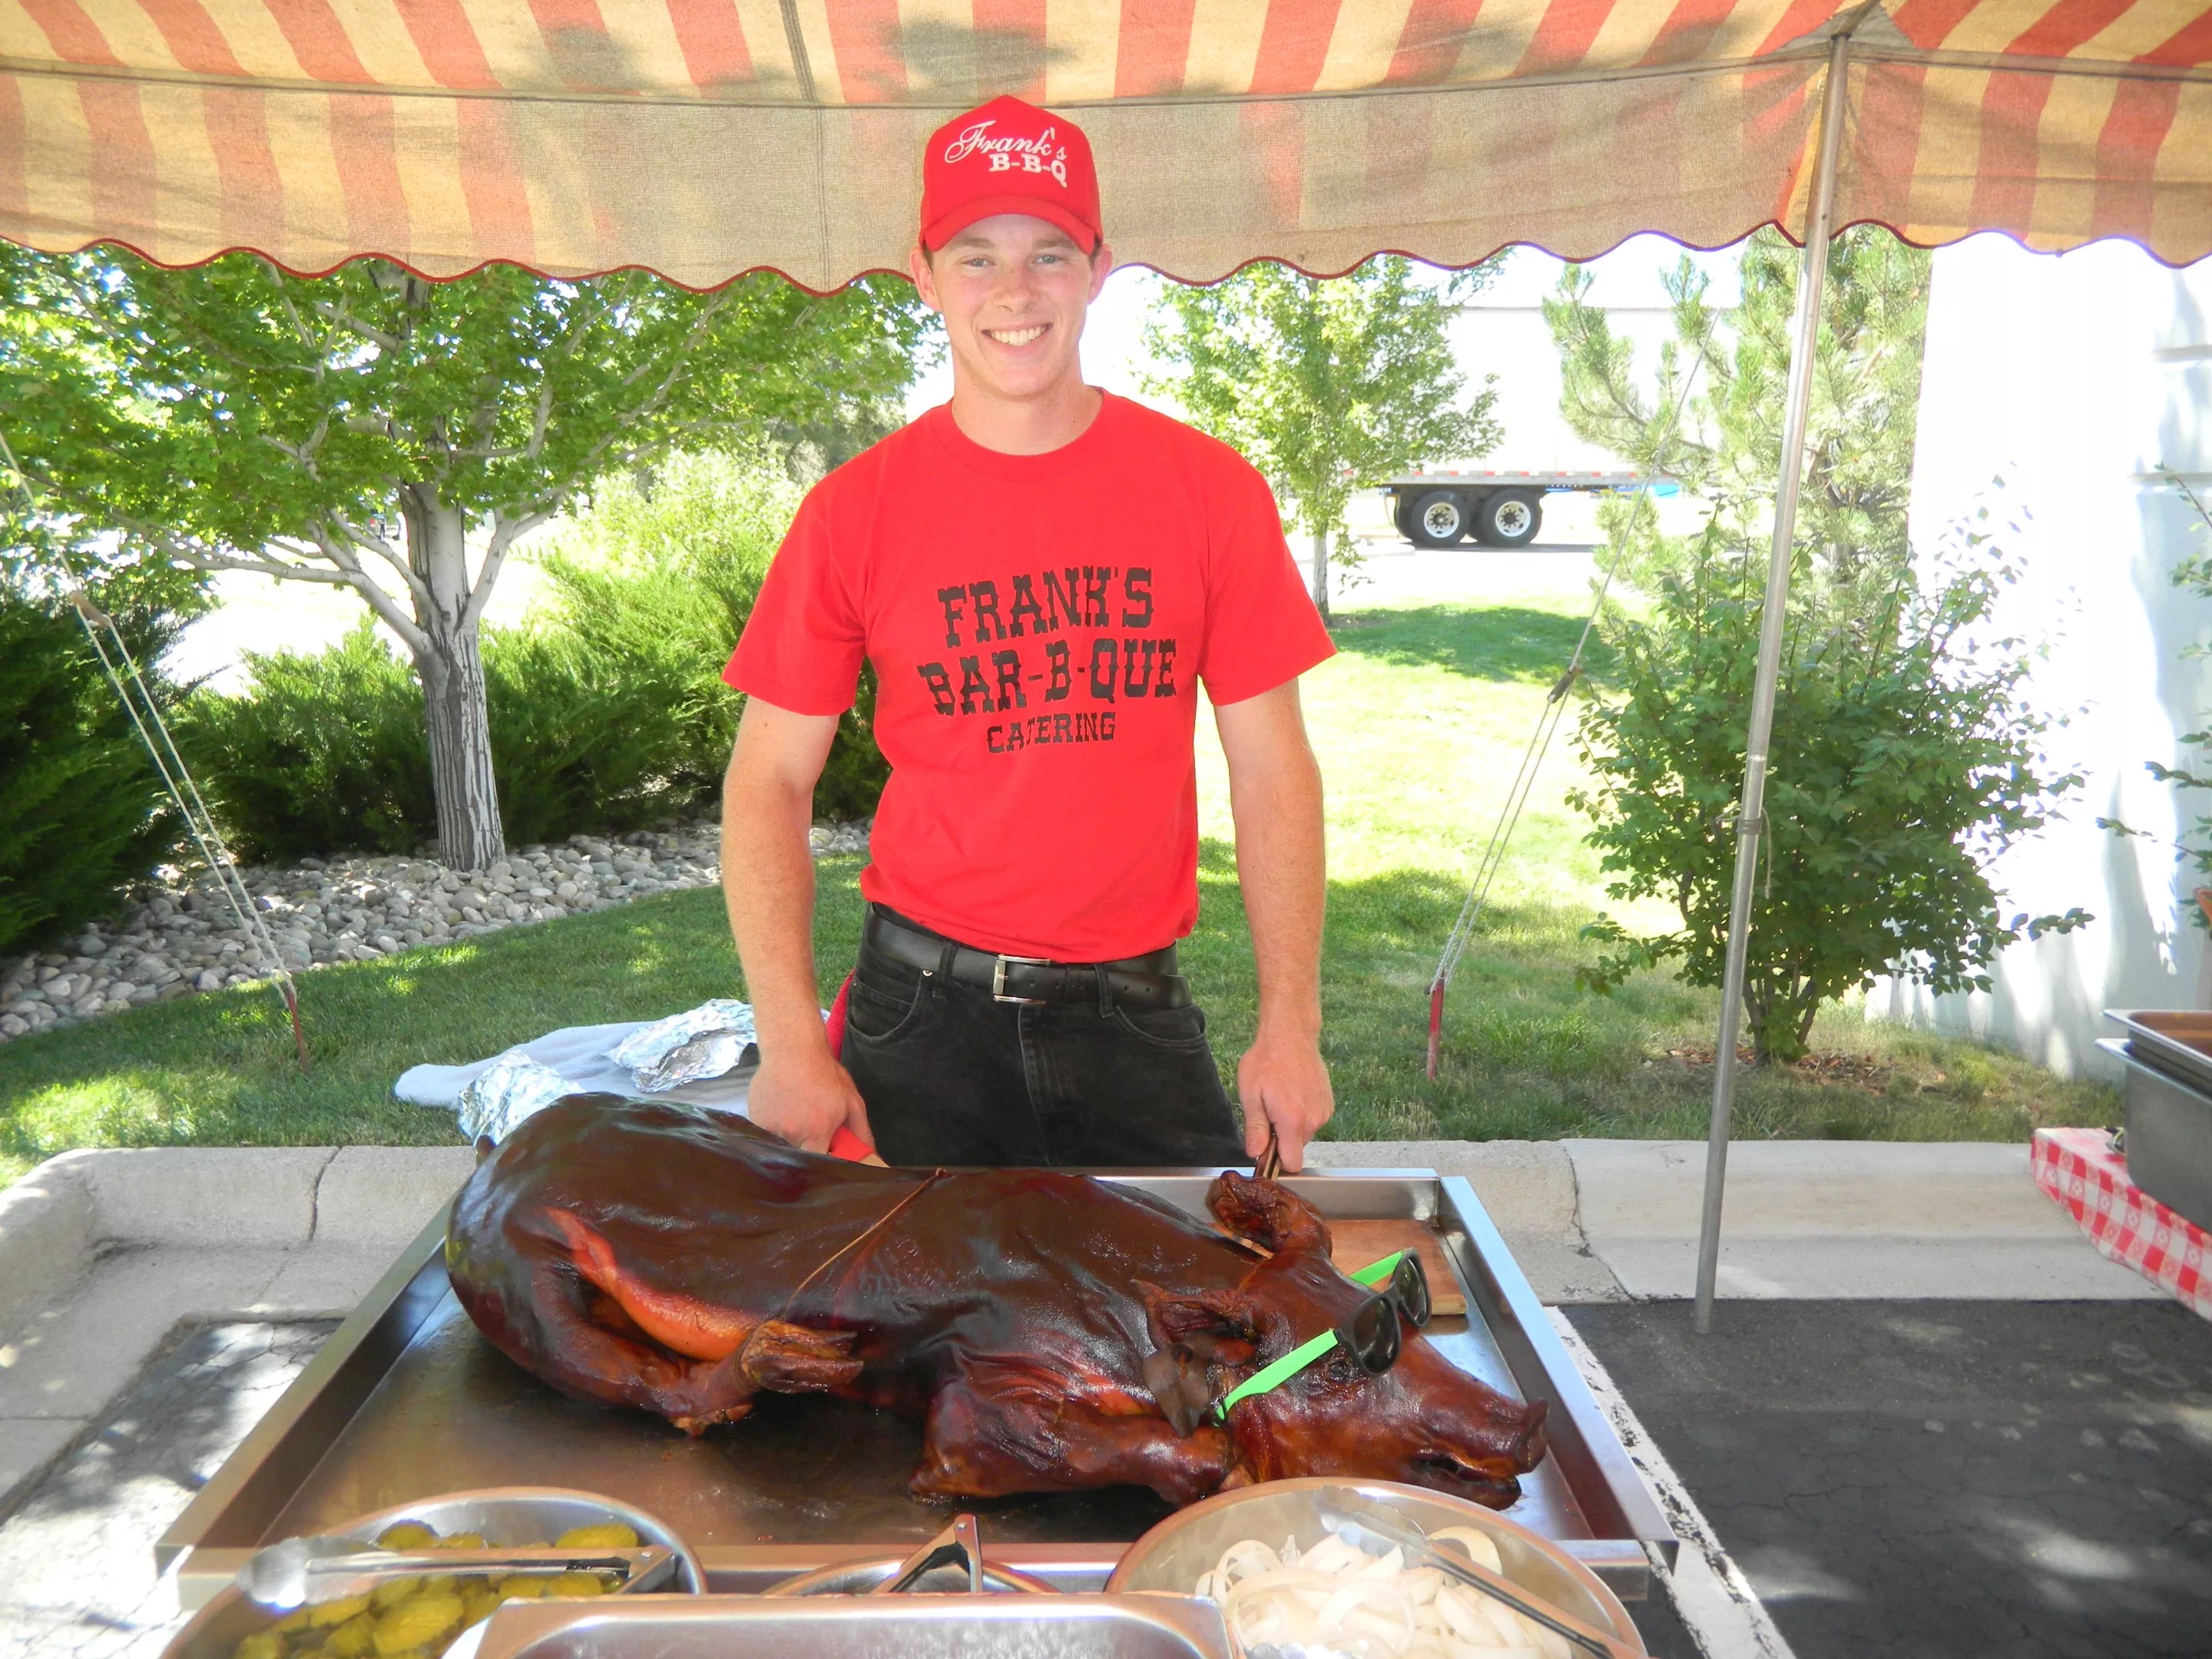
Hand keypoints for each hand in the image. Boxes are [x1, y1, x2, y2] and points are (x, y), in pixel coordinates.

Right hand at [747, 1044, 873, 1155]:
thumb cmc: (826, 1074)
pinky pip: (765, 1135)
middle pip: (797, 1159)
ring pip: (780, 1147)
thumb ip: (861, 1132)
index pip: (817, 1165)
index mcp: (816, 1132)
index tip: (826, 1160)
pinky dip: (774, 1130)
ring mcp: (769, 1128)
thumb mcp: (851, 1101)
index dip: (822, 1167)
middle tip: (811, 1135)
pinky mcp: (754, 1119)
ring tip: (796, 1120)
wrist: (792, 1049)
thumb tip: (870, 1158)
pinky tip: (782, 1113)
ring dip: (788, 1140)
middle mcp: (790, 1134)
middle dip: (805, 1152)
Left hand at [1236, 1027, 1332, 1172]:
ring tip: (1281, 1099)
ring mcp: (1324, 1111)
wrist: (1291, 1035)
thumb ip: (1255, 1128)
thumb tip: (1255, 1153)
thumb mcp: (1250, 1094)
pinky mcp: (1329, 1103)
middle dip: (1281, 1138)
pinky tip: (1293, 1094)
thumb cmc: (1266, 1061)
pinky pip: (1314, 1120)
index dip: (1277, 1162)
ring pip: (1305, 1134)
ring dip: (1292, 1125)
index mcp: (1292, 1121)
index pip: (1292, 1163)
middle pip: (1297, 1148)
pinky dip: (1303, 1114)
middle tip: (1268, 1112)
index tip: (1265, 1149)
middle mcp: (1314, 1120)